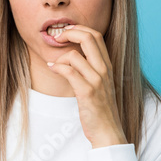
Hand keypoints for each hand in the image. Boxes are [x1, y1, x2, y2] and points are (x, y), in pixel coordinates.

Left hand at [45, 24, 127, 147]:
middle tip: (57, 37)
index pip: (96, 35)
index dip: (79, 28)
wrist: (108, 132)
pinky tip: (52, 69)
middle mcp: (105, 70)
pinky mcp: (88, 92)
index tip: (66, 32)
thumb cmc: (101, 109)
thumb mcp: (101, 84)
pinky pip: (69, 72)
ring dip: (60, 57)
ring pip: (75, 55)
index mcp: (108, 66)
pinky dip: (57, 67)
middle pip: (89, 37)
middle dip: (69, 32)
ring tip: (54, 64)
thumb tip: (73, 55)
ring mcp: (97, 81)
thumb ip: (91, 69)